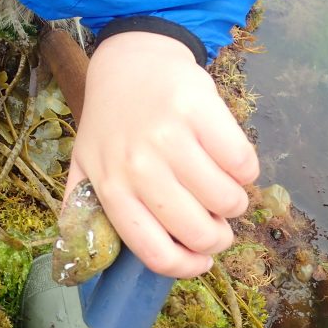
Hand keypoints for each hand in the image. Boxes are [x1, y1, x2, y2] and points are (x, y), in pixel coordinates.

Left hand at [66, 31, 258, 277]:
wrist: (130, 60)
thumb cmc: (111, 120)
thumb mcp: (85, 163)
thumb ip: (83, 209)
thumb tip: (82, 261)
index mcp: (109, 186)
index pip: (154, 251)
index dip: (187, 267)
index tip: (201, 261)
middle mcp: (137, 166)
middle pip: (199, 232)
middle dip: (217, 235)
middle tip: (215, 219)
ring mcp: (168, 137)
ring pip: (228, 201)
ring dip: (234, 201)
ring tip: (218, 185)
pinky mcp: (199, 110)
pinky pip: (244, 164)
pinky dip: (245, 170)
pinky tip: (226, 158)